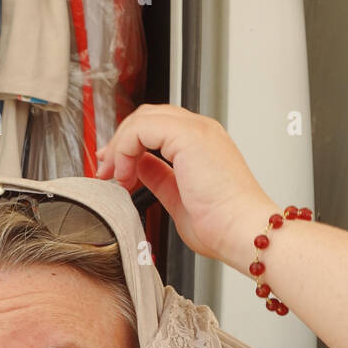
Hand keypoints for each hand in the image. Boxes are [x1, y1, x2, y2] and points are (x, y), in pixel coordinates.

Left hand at [96, 104, 276, 269]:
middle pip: (147, 117)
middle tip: (105, 169)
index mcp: (202, 144)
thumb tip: (139, 168)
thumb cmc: (222, 226)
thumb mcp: (178, 198)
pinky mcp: (188, 136)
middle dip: (119, 141)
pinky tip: (125, 173)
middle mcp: (201, 131)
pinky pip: (142, 128)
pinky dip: (125, 148)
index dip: (129, 145)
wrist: (242, 231)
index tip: (114, 171)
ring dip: (120, 145)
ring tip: (113, 174)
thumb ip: (158, 178)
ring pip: (142, 118)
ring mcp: (197, 130)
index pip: (157, 128)